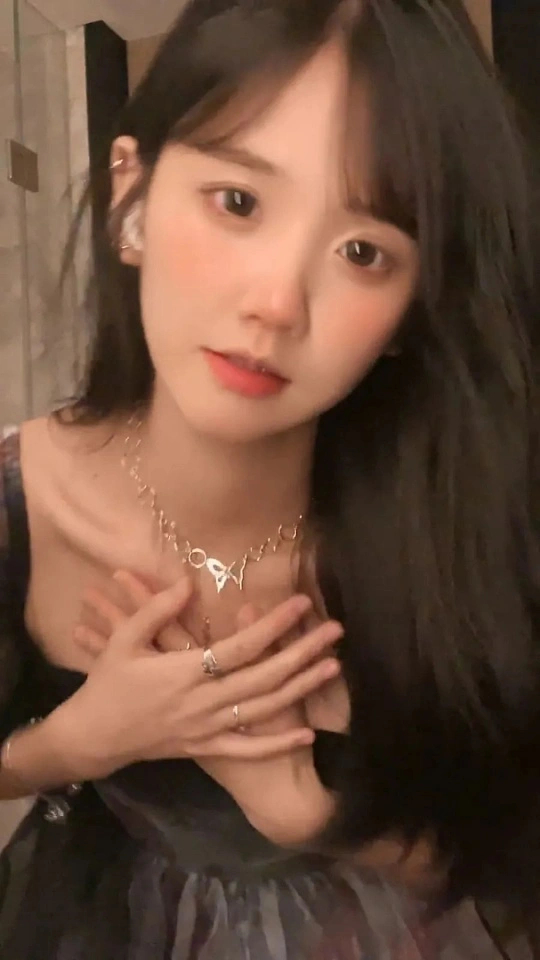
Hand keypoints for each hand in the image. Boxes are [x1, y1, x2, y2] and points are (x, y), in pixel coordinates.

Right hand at [67, 572, 342, 779]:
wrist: (93, 737)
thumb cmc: (108, 682)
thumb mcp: (124, 640)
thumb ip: (156, 610)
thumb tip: (189, 582)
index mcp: (184, 673)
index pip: (240, 647)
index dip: (274, 625)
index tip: (301, 604)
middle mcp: (203, 702)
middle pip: (264, 677)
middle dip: (303, 653)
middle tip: (335, 632)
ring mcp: (207, 729)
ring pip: (263, 710)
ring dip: (301, 689)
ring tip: (332, 667)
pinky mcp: (206, 748)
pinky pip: (248, 749)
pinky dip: (278, 743)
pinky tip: (307, 732)